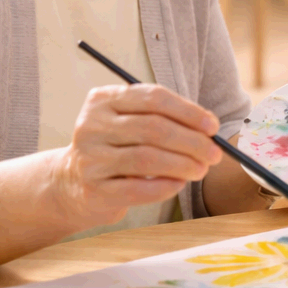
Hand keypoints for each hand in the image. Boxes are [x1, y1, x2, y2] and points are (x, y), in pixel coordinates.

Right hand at [51, 84, 223, 227]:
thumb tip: (209, 128)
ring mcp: (90, 158)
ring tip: (201, 170)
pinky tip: (179, 184)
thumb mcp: (132, 121)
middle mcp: (92, 125)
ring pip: (147, 158)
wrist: (73, 182)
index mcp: (104, 99)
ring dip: (183, 165)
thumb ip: (166, 118)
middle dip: (192, 142)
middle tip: (214, 154)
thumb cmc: (117, 146)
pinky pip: (138, 188)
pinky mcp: (94, 189)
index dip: (189, 112)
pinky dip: (166, 186)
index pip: (154, 98)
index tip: (212, 127)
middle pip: (154, 129)